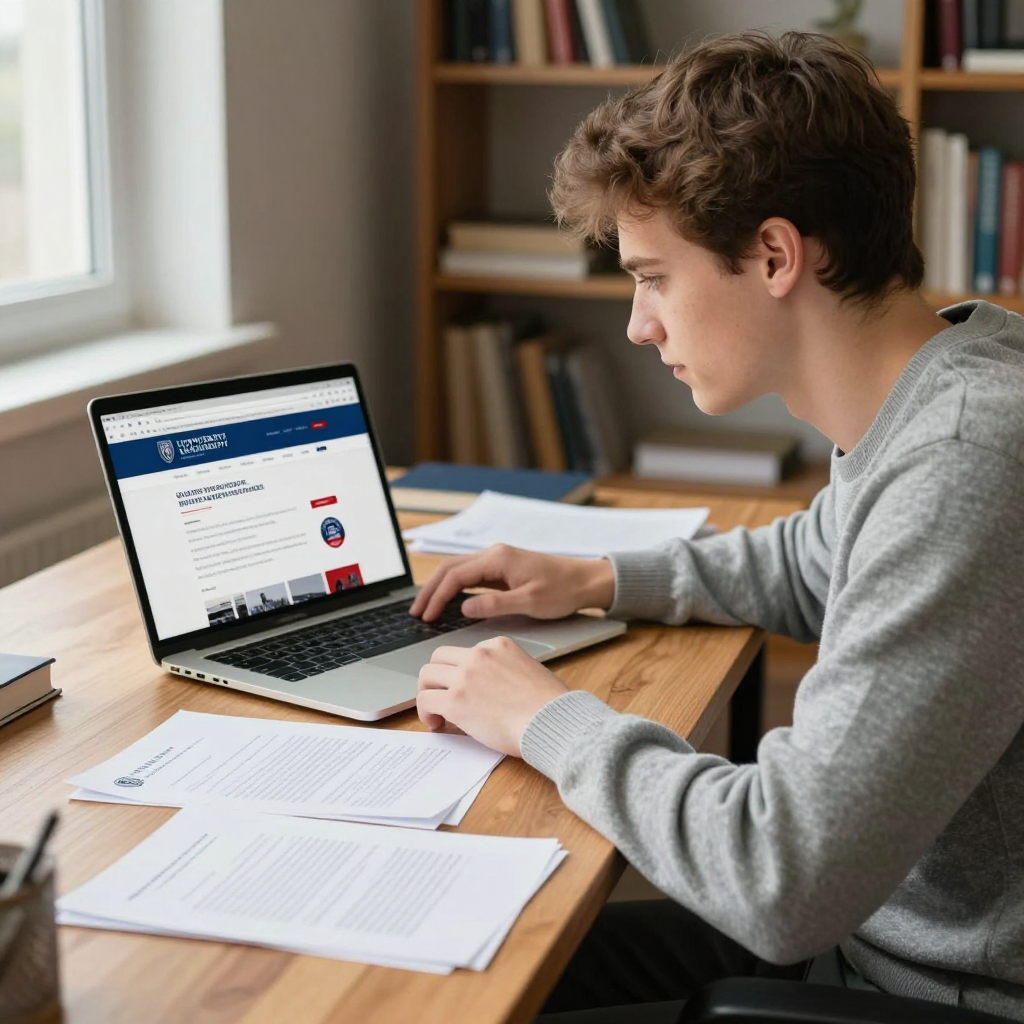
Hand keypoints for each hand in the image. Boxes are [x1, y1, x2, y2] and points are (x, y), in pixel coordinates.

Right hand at [409, 543, 614, 621]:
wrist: (586, 580)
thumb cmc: (563, 590)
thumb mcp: (530, 602)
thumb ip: (495, 604)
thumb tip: (464, 608)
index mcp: (498, 559)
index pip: (456, 576)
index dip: (438, 596)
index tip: (426, 615)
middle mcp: (494, 555)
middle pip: (450, 568)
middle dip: (430, 590)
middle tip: (416, 612)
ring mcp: (498, 561)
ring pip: (458, 570)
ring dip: (440, 588)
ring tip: (426, 608)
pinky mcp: (502, 570)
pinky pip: (470, 576)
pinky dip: (454, 588)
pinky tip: (448, 602)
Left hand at [417, 637, 568, 755]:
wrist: (551, 721)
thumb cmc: (549, 705)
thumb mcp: (529, 670)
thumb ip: (505, 670)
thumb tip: (490, 689)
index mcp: (498, 645)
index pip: (466, 652)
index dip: (461, 672)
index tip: (465, 690)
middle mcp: (478, 655)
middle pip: (439, 657)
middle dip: (437, 677)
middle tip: (441, 696)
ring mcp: (465, 677)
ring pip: (426, 675)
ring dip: (427, 692)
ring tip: (435, 711)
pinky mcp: (455, 701)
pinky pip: (425, 701)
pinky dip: (425, 713)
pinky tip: (436, 723)